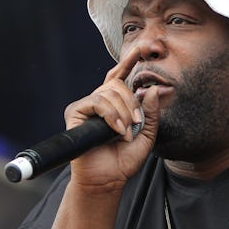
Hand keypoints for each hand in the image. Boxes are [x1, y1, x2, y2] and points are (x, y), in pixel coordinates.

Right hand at [63, 47, 159, 192]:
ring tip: (126, 132)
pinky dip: (111, 115)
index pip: (120, 76)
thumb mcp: (146, 135)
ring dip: (123, 112)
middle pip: (117, 83)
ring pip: (109, 92)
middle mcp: (100, 101)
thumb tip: (153, 90)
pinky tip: (116, 130)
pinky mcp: (76, 113)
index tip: (140, 49)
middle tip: (136, 123)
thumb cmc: (124, 160)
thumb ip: (151, 113)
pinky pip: (97, 102)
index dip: (128, 61)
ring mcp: (87, 106)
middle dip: (131, 102)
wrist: (108, 179)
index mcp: (115, 103)